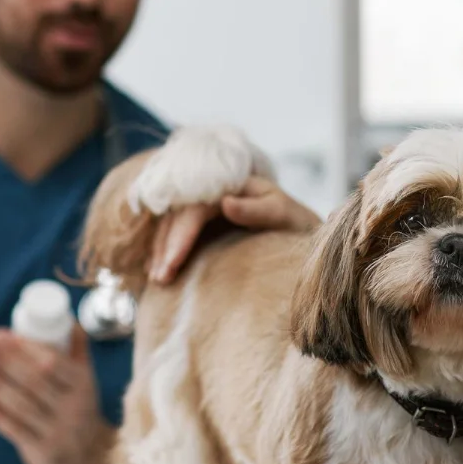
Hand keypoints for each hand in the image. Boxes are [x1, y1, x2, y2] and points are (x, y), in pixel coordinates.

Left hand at [0, 324, 114, 463]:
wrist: (90, 456)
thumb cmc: (79, 407)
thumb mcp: (85, 380)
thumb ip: (77, 351)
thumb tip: (68, 319)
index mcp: (82, 383)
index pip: (52, 361)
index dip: (24, 347)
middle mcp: (73, 406)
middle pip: (33, 381)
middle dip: (3, 360)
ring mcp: (58, 430)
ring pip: (21, 404)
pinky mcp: (43, 451)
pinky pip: (15, 429)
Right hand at [148, 176, 320, 283]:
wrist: (306, 233)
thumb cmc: (298, 224)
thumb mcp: (285, 215)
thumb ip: (257, 210)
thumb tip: (224, 203)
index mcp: (232, 184)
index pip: (195, 206)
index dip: (181, 233)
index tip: (174, 262)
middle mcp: (215, 193)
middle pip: (178, 215)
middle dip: (166, 247)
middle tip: (161, 278)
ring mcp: (207, 207)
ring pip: (172, 224)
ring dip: (161, 251)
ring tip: (157, 279)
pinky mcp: (205, 224)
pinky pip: (176, 233)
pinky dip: (165, 251)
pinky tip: (156, 270)